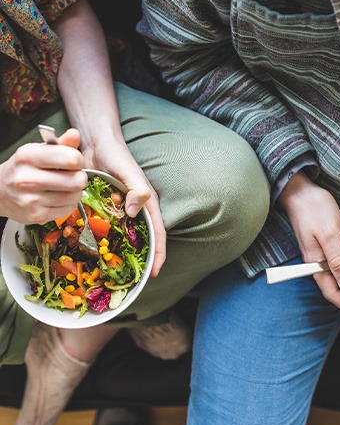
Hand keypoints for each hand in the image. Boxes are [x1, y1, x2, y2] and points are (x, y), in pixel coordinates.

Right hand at [0, 129, 86, 223]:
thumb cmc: (23, 168)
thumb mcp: (38, 151)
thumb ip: (60, 144)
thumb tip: (74, 134)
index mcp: (28, 157)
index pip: (72, 159)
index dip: (78, 160)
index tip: (74, 161)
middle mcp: (27, 179)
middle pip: (77, 180)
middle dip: (79, 177)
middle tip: (72, 175)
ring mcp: (32, 200)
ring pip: (75, 196)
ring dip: (75, 191)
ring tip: (64, 186)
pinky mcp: (37, 215)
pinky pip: (69, 208)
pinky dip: (68, 203)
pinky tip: (58, 197)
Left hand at [80, 138, 165, 276]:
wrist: (96, 144)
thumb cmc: (117, 156)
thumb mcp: (129, 171)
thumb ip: (137, 189)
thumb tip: (135, 213)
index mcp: (147, 204)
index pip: (158, 233)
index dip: (159, 254)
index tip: (155, 273)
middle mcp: (136, 211)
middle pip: (143, 239)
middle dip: (142, 259)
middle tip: (133, 280)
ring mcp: (120, 211)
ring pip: (124, 237)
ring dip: (122, 253)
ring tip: (114, 272)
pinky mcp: (105, 209)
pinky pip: (106, 228)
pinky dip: (104, 241)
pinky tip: (94, 252)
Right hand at [279, 172, 339, 315]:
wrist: (299, 191)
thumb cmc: (313, 209)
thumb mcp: (328, 234)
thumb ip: (336, 259)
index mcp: (315, 262)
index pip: (330, 292)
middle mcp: (315, 261)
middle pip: (332, 287)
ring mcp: (317, 252)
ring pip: (333, 275)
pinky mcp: (321, 243)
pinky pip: (334, 263)